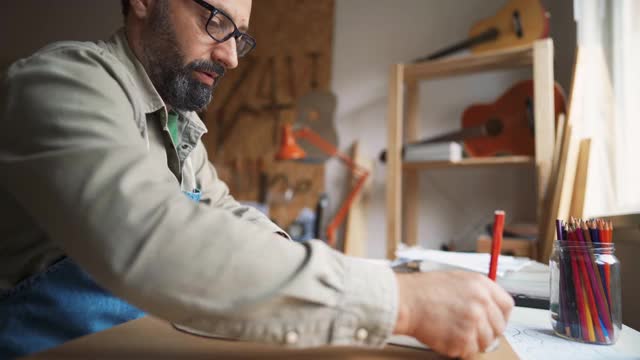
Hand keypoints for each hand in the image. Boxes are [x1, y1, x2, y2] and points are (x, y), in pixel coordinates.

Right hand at [393, 271, 513, 357]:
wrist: (405, 301)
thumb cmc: (423, 290)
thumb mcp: (455, 279)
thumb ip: (475, 292)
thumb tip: (487, 306)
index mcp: (481, 285)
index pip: (506, 305)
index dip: (500, 316)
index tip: (493, 322)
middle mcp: (482, 303)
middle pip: (499, 327)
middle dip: (487, 332)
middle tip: (470, 331)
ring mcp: (474, 322)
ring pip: (485, 343)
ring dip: (471, 342)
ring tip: (452, 333)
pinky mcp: (464, 340)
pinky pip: (469, 352)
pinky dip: (458, 349)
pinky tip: (446, 337)